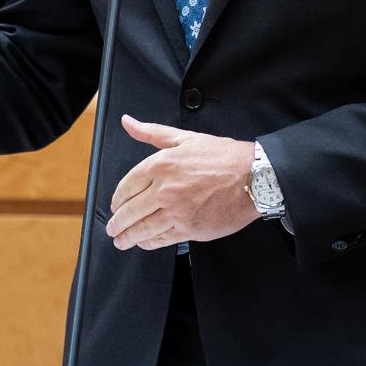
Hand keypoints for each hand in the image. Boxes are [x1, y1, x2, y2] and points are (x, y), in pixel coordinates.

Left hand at [106, 115, 257, 250]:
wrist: (253, 177)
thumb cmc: (223, 157)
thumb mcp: (185, 138)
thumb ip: (151, 132)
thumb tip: (127, 122)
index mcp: (161, 164)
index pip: (127, 185)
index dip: (117, 199)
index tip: (115, 205)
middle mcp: (165, 189)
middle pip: (130, 211)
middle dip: (117, 223)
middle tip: (113, 228)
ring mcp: (177, 211)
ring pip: (143, 229)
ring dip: (127, 237)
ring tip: (121, 240)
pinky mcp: (190, 229)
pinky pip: (161, 239)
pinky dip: (148, 243)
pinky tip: (144, 243)